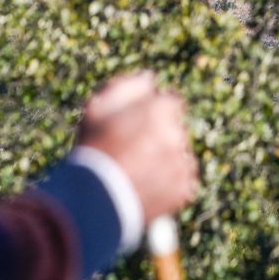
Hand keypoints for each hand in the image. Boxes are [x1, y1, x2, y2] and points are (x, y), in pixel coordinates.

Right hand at [77, 73, 197, 222]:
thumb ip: (127, 86)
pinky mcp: (185, 188)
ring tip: (137, 171)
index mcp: (160, 109)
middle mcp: (177, 133)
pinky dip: (169, 183)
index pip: (170, 102)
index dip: (153, 112)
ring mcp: (182, 162)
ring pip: (179, 154)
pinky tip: (145, 185)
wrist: (95, 201)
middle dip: (159, 135)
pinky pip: (182, 180)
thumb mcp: (97, 108)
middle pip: (175, 128)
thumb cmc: (93, 150)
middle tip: (133, 150)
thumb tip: (149, 78)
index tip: (139, 124)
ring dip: (165, 159)